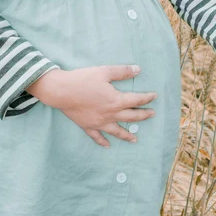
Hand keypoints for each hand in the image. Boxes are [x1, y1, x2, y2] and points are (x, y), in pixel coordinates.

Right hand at [26, 65, 157, 147]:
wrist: (60, 91)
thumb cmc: (82, 80)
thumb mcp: (104, 71)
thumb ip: (122, 72)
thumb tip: (138, 69)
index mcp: (116, 100)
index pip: (136, 100)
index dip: (147, 98)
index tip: (154, 96)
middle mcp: (110, 114)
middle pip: (131, 117)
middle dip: (143, 116)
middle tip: (152, 115)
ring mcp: (99, 122)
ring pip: (117, 131)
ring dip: (127, 135)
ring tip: (135, 140)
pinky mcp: (88, 126)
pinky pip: (97, 137)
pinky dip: (103, 142)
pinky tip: (107, 145)